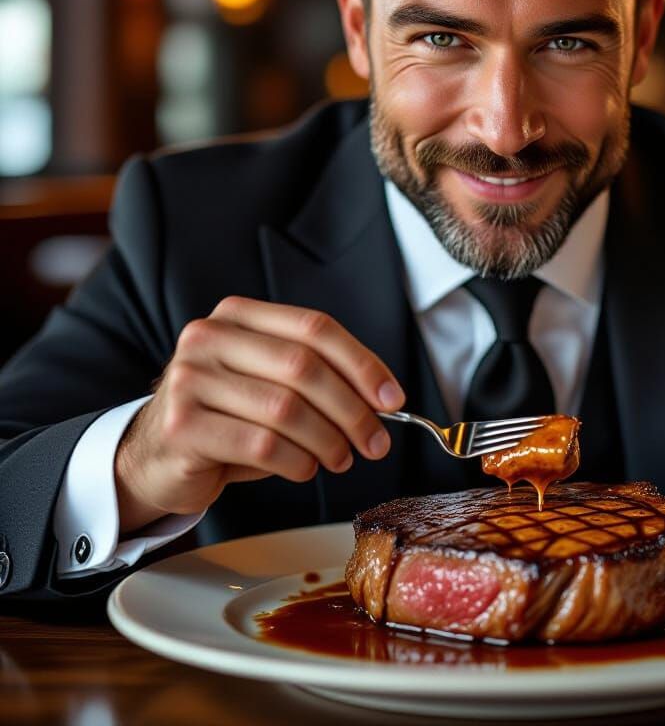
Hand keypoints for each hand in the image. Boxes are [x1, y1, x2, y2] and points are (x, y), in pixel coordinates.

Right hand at [114, 296, 404, 531]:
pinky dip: (297, 461)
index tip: (392, 398)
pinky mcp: (182, 425)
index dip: (361, 362)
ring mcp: (190, 379)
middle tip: (375, 441)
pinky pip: (262, 444)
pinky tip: (304, 468)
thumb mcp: (268, 384)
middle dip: (352, 408)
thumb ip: (317, 379)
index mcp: (238, 316)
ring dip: (328, 440)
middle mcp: (210, 338)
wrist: (153, 456)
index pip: (314, 327)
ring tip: (340, 458)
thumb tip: (382, 400)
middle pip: (303, 366)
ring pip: (286, 408)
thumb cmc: (226, 418)